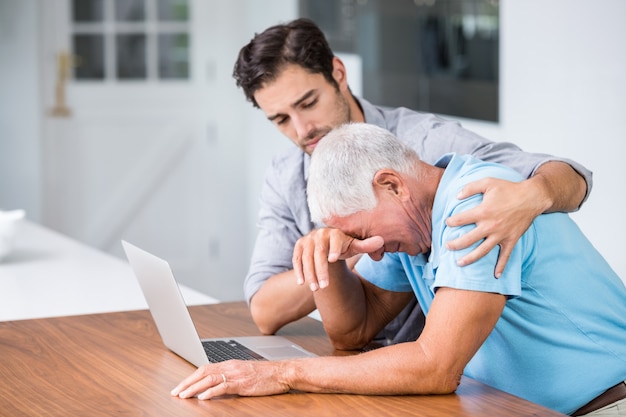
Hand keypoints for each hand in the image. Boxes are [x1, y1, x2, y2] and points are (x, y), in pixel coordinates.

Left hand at [171, 360, 289, 399]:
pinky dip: (210, 392)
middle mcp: (230, 366)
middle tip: (175, 392)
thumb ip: (231, 377)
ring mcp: (236, 374)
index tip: (180, 386)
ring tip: (183, 395)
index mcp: (230, 364)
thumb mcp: (246, 373)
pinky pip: (222, 386)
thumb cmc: (267, 375)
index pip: (205, 368)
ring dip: (194, 388)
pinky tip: (202, 397)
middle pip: (203, 372)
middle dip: (187, 382)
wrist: (283, 372)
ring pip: (209, 379)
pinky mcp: (242, 383)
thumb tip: (217, 386)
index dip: (191, 377)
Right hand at [292, 228, 383, 290]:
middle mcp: (320, 234)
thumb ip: (367, 245)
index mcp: (336, 232)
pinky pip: (297, 258)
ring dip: (309, 273)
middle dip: (321, 270)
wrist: (328, 240)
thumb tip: (382, 241)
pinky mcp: (300, 245)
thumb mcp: (355, 246)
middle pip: (319, 252)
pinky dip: (298, 270)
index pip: (335, 239)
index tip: (334, 260)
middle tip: (324, 286)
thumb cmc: (344, 246)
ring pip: (306, 257)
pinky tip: (302, 283)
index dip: (334, 248)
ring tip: (315, 289)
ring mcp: (308, 239)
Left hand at [445, 177, 542, 276]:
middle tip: (447, 246)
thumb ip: (470, 188)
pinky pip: (505, 255)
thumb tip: (456, 196)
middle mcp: (490, 225)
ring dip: (470, 258)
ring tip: (459, 263)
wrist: (532, 197)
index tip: (447, 223)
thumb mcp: (488, 182)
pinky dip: (501, 266)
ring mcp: (501, 234)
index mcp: (483, 211)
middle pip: (468, 239)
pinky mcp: (511, 239)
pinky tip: (496, 275)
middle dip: (455, 244)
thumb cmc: (509, 188)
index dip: (452, 222)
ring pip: (482, 250)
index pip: (461, 219)